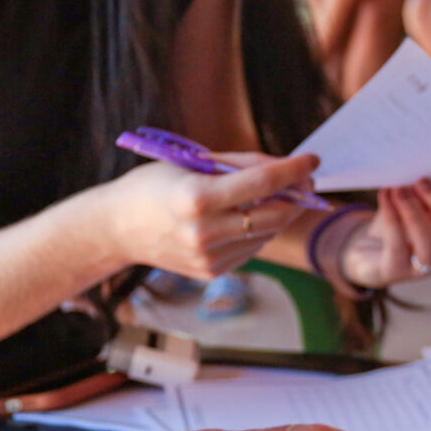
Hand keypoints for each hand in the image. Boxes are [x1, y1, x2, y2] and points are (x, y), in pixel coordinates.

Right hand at [101, 153, 316, 279]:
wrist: (117, 228)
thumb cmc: (154, 186)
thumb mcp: (191, 163)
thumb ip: (239, 165)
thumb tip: (285, 168)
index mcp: (198, 197)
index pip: (263, 183)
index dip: (294, 169)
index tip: (312, 159)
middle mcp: (205, 231)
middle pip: (276, 214)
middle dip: (298, 194)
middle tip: (304, 179)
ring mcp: (209, 256)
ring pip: (268, 232)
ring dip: (279, 211)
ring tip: (268, 194)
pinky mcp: (211, 271)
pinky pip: (252, 248)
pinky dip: (258, 230)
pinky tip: (244, 216)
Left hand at [334, 177, 430, 286]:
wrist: (367, 252)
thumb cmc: (401, 223)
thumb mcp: (420, 206)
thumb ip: (427, 194)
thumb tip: (425, 170)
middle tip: (422, 180)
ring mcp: (424, 270)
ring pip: (428, 247)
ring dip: (414, 214)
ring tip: (399, 188)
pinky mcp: (396, 272)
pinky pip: (397, 246)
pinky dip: (391, 218)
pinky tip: (385, 195)